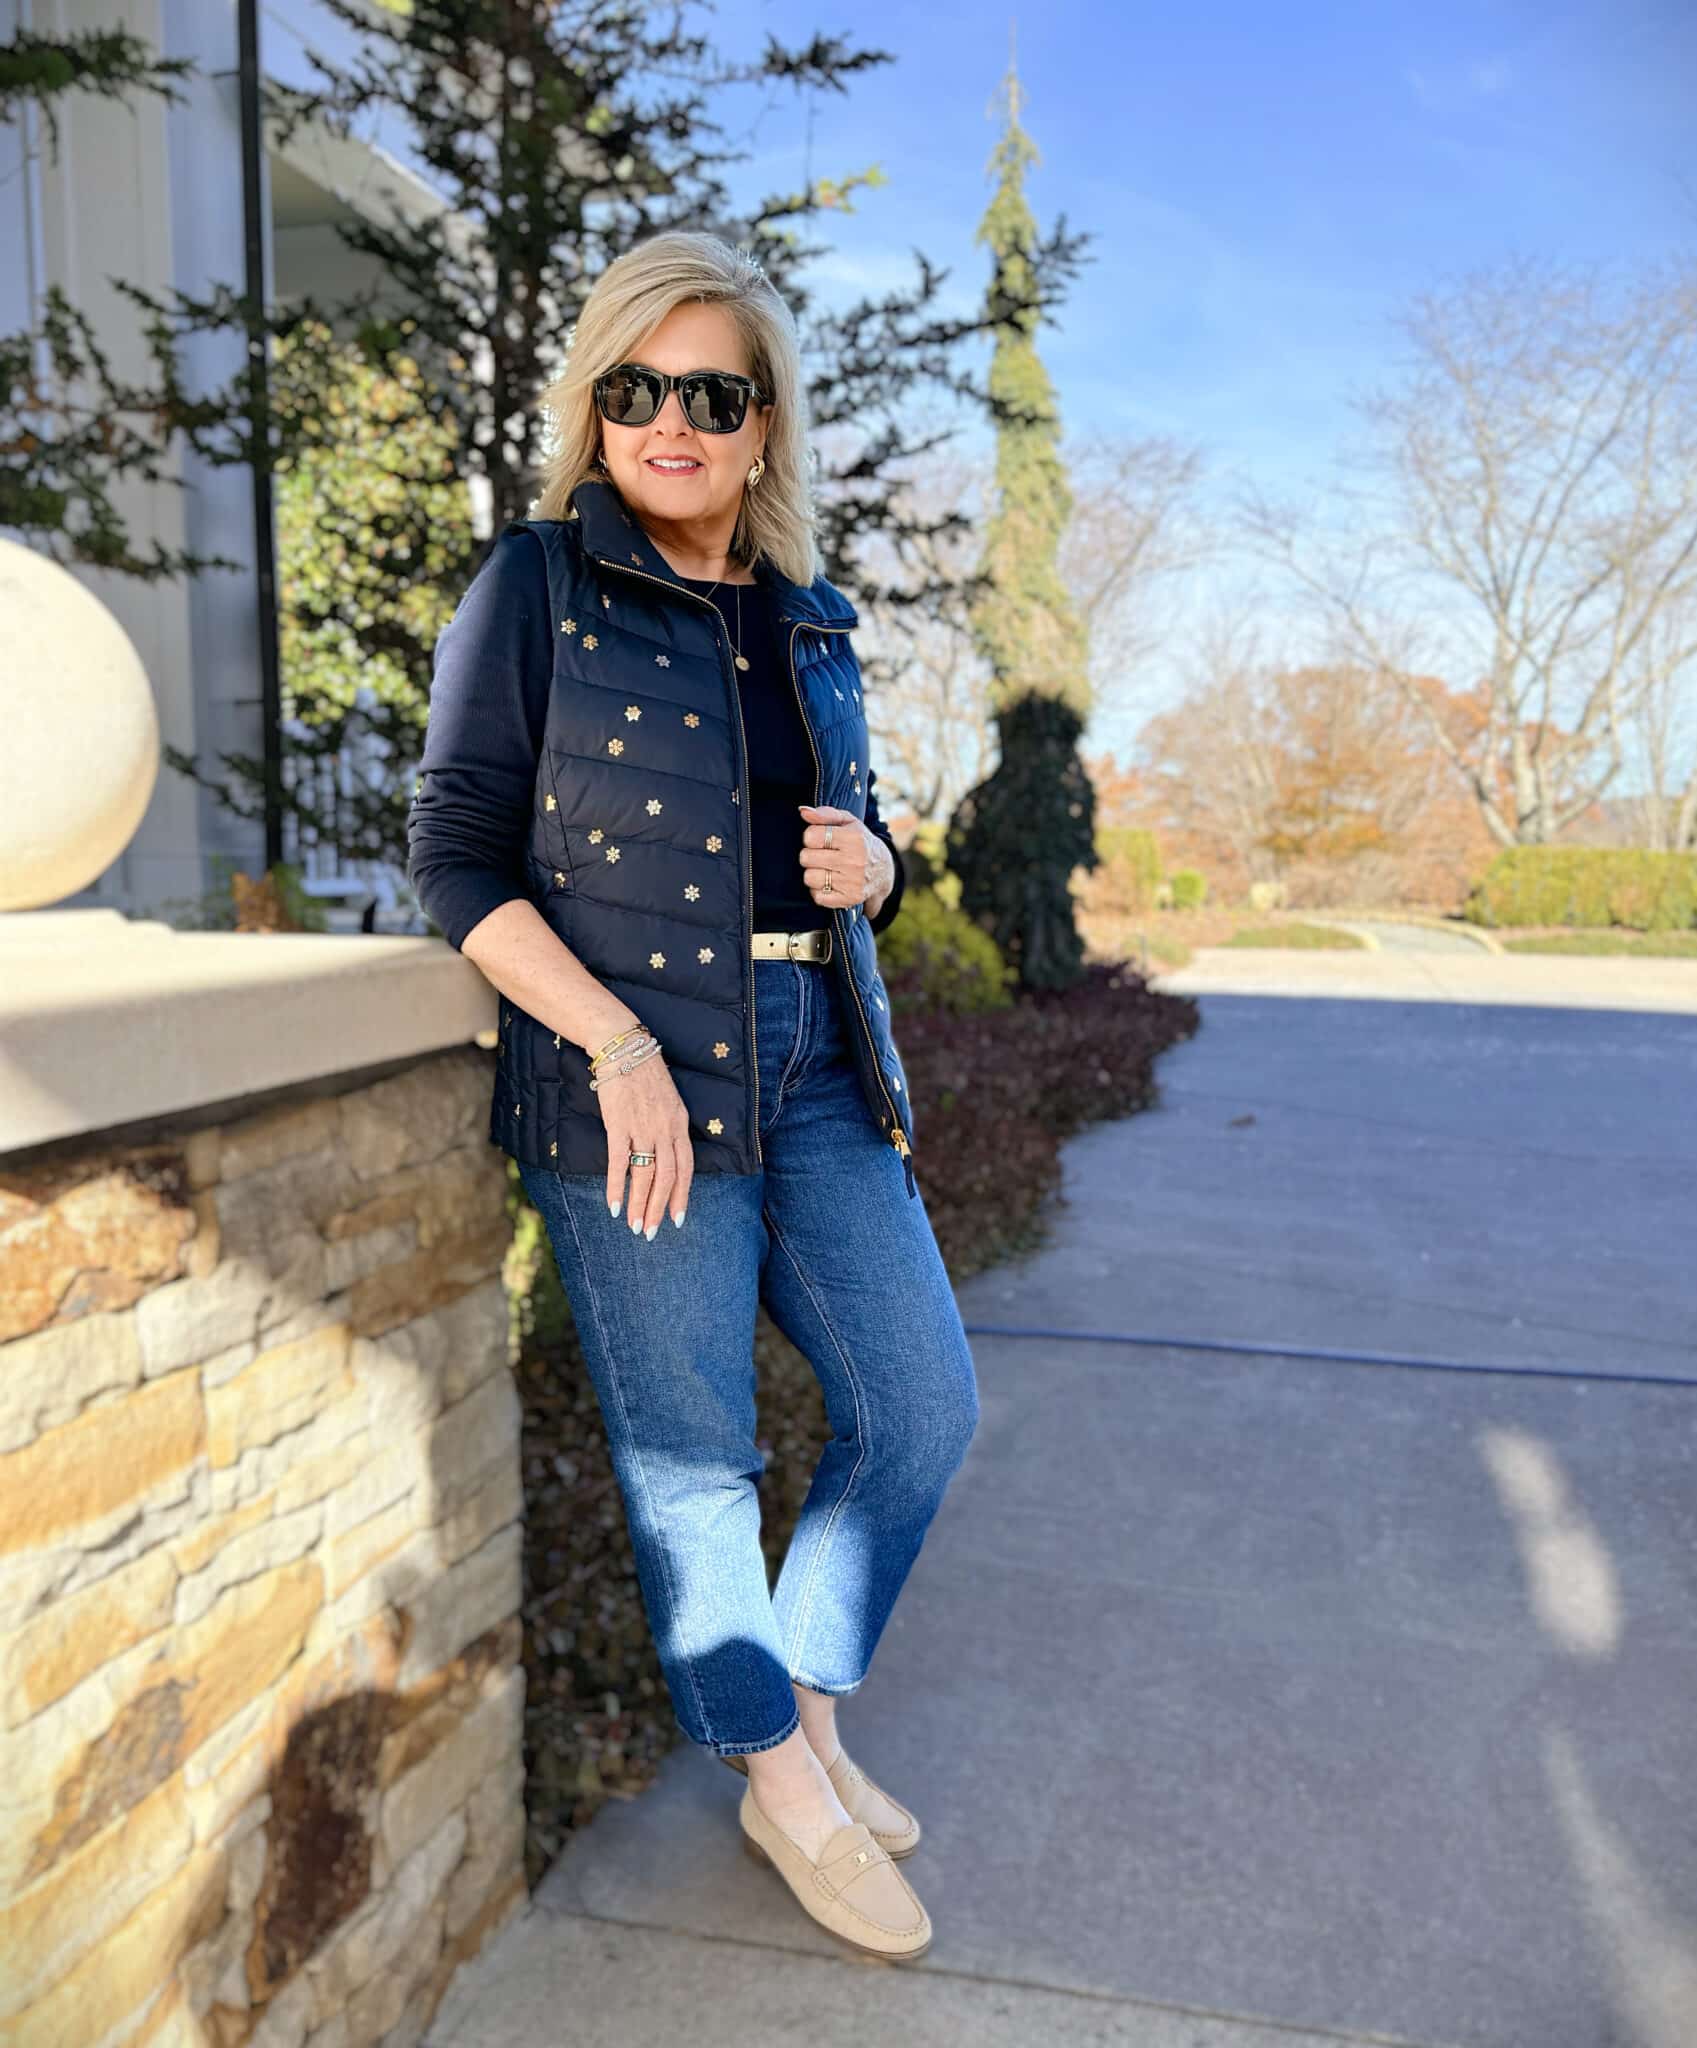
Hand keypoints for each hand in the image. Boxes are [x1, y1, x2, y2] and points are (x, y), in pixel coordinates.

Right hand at [594, 1050, 693, 1234]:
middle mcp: (665, 1129)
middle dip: (660, 1208)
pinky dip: (616, 1186)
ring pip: (645, 1175)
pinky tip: (614, 1206)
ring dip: (640, 1204)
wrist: (623, 1048)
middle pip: (667, 1177)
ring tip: (635, 1227)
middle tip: (651, 1232)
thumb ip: (668, 1128)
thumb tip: (663, 1156)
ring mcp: (642, 1127)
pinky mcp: (619, 1124)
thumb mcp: (668, 1101)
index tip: (677, 1219)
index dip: (682, 1195)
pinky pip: (619, 1162)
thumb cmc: (644, 1075)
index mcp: (679, 1124)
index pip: (686, 1167)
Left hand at [797, 803, 894, 915]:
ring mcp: (852, 882)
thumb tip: (803, 811)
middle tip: (822, 855)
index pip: (811, 836)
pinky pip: (817, 896)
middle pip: (806, 858)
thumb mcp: (849, 822)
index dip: (811, 837)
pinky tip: (831, 883)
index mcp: (854, 838)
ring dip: (814, 873)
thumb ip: (825, 814)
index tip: (820, 839)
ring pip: (809, 878)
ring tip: (827, 869)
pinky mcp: (849, 899)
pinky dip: (820, 891)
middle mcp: (854, 861)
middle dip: (810, 855)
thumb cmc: (860, 842)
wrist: (884, 871)